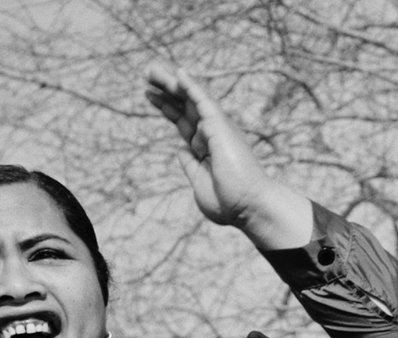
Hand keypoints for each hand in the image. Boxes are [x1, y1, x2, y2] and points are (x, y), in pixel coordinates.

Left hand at [144, 66, 311, 248]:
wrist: (250, 206)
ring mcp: (218, 130)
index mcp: (206, 150)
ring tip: (151, 71)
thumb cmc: (230, 203)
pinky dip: (191, 87)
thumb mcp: (199, 184)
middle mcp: (212, 136)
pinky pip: (203, 102)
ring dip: (171, 84)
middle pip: (185, 107)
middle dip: (166, 91)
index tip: (151, 96)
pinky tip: (178, 74)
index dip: (168, 108)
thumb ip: (190, 166)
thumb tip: (181, 149)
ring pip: (191, 100)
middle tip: (148, 74)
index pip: (184, 122)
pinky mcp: (221, 127)